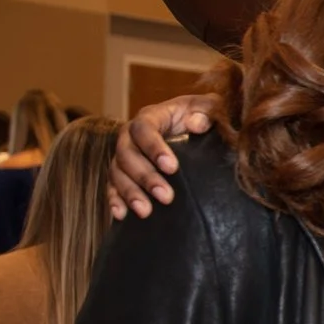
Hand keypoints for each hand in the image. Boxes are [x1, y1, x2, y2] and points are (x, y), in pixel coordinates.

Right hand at [108, 94, 220, 219]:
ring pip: (117, 172)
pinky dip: (115, 200)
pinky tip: (120, 215)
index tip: (172, 168)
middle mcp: (131, 135)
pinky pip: (112, 186)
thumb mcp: (210, 107)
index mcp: (151, 116)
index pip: (144, 129)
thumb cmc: (203, 116)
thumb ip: (207, 111)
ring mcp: (124, 155)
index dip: (154, 148)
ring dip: (130, 192)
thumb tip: (197, 124)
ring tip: (146, 211)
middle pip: (127, 154)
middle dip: (145, 177)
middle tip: (166, 197)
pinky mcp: (123, 173)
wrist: (195, 126)